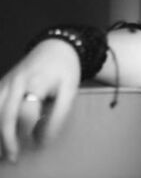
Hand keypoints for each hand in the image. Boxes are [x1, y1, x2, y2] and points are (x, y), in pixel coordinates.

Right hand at [0, 39, 80, 161]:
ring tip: (2, 151)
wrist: (56, 46)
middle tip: (13, 157)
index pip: (27, 112)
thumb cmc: (64, 70)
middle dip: (7, 139)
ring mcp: (5, 82)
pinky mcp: (1, 84)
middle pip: (5, 114)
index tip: (39, 142)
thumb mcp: (70, 90)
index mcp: (36, 81)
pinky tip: (1, 132)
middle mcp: (16, 81)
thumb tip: (42, 139)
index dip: (31, 130)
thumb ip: (59, 115)